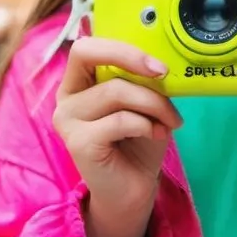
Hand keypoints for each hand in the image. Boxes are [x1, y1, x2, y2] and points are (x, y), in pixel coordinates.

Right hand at [54, 37, 181, 236]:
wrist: (134, 190)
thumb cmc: (139, 140)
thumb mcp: (145, 102)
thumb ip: (143, 78)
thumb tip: (159, 56)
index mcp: (79, 82)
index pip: (86, 46)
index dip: (121, 46)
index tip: (158, 64)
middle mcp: (66, 97)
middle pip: (87, 54)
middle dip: (130, 58)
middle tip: (163, 73)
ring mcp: (67, 119)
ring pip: (114, 90)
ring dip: (153, 103)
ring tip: (170, 120)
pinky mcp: (77, 142)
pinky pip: (119, 120)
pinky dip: (145, 124)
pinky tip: (156, 134)